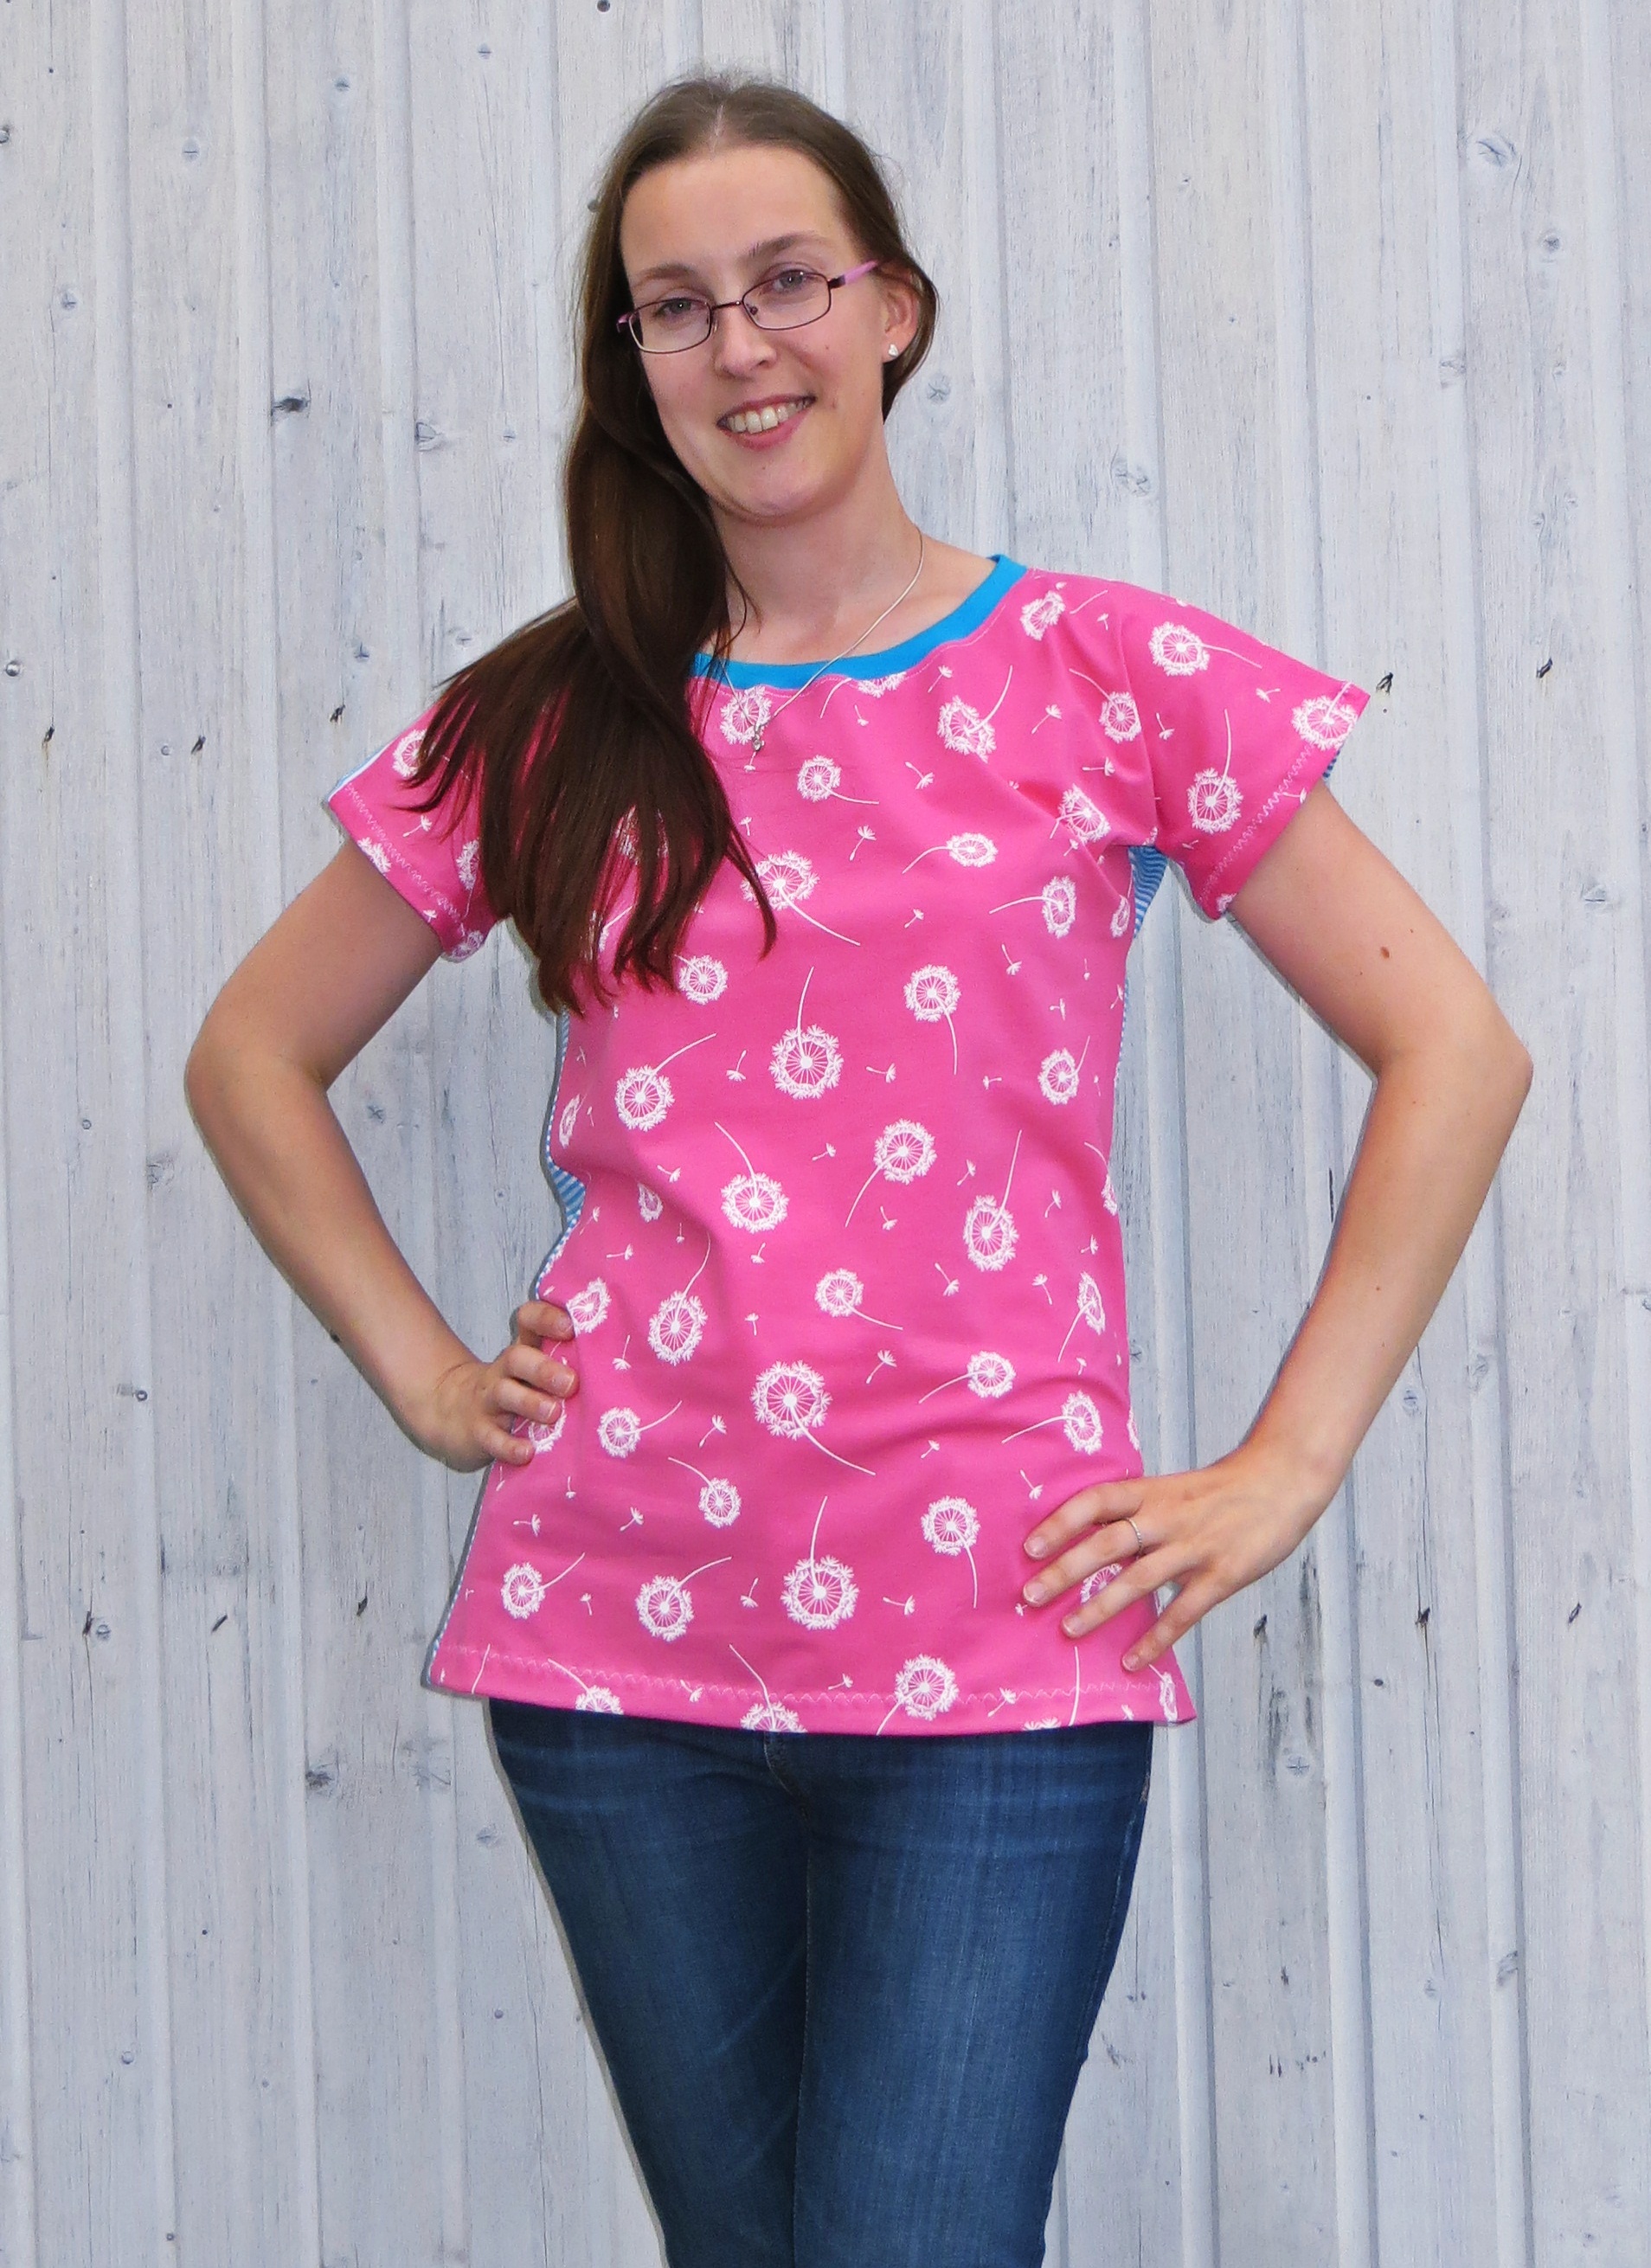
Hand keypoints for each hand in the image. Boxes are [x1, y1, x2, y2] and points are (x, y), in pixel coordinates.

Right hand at [408, 1299, 578, 1472]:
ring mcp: (487, 1401)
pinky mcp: (477, 1431)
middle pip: (517, 1358)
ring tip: (553, 1413)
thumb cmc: (513, 1392)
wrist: (451, 1412)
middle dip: (544, 1368)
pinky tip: (528, 1452)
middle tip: (571, 1383)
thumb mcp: (532, 1373)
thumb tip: (616, 1371)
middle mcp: (504, 1371)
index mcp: (522, 1351)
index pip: (528, 1321)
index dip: (546, 1318)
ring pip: (504, 1394)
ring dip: (530, 1402)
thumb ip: (565, 1366)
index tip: (571, 1327)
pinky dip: (508, 1446)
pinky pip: (491, 1438)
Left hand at [1019, 1439, 1330, 1671]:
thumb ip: (1135, 1512)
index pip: (1096, 1501)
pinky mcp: (1221, 1576)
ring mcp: (1194, 1547)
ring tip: (1068, 1631)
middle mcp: (1166, 1518)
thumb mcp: (1170, 1489)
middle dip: (1065, 1571)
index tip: (1029, 1548)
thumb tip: (1086, 1536)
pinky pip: (1182, 1612)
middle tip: (1030, 1597)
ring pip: (1138, 1581)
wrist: (1280, 1483)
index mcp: (1151, 1492)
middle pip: (1107, 1543)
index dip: (1061, 1523)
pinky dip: (1156, 1639)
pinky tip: (1133, 1661)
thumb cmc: (1219, 1490)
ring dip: (1100, 1608)